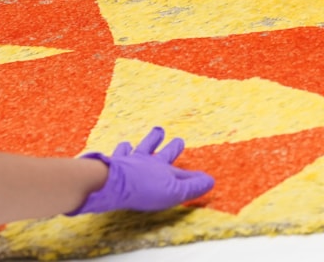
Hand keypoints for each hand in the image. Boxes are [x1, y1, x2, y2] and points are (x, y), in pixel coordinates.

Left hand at [69, 127, 213, 214]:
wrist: (112, 182)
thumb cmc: (144, 189)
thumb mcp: (173, 192)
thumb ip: (191, 187)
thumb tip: (211, 180)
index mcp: (164, 170)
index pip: (183, 175)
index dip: (194, 177)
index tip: (206, 177)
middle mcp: (149, 162)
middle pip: (163, 154)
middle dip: (172, 148)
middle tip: (178, 140)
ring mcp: (131, 160)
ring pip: (143, 146)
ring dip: (150, 140)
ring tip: (156, 131)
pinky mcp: (114, 163)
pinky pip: (119, 152)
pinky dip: (122, 149)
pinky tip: (123, 144)